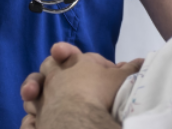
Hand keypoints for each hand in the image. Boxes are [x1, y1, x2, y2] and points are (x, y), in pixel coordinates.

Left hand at [21, 43, 142, 128]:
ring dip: (37, 91)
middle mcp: (55, 74)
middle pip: (49, 65)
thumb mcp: (122, 80)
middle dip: (53, 68)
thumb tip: (142, 61)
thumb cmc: (101, 92)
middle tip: (61, 77)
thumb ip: (130, 70)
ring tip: (42, 97)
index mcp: (73, 61)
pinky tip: (36, 121)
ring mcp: (43, 93)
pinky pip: (29, 113)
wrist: (80, 116)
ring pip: (34, 87)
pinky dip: (32, 117)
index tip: (73, 58)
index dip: (69, 53)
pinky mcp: (37, 114)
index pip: (68, 52)